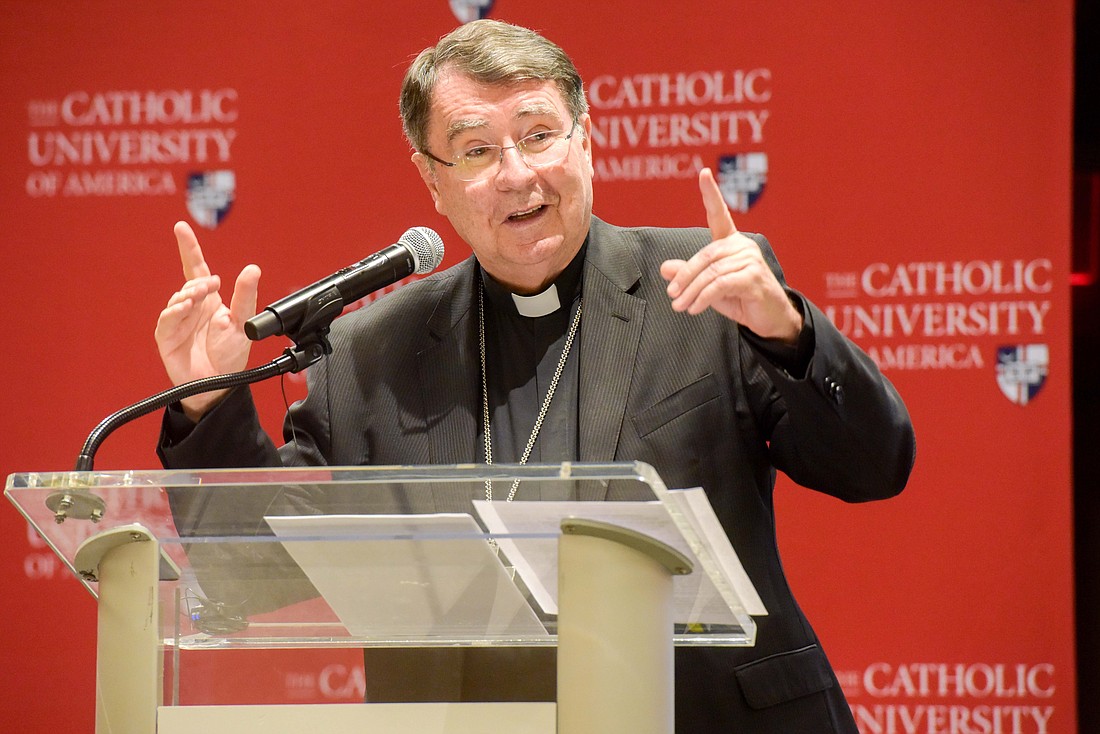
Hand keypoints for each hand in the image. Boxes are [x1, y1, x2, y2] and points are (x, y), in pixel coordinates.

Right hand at [154, 221, 260, 419]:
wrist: (219, 385)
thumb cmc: (230, 356)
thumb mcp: (244, 323)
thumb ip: (246, 296)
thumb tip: (253, 269)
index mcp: (210, 301)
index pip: (198, 269)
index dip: (190, 248)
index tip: (181, 227)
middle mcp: (193, 308)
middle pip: (190, 282)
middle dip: (199, 281)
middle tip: (212, 286)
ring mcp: (178, 321)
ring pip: (178, 298)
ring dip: (189, 294)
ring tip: (200, 298)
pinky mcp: (167, 336)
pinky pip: (167, 319)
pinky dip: (176, 312)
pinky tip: (185, 309)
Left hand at [660, 168, 801, 343]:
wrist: (769, 319)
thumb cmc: (740, 299)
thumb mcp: (708, 286)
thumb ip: (689, 275)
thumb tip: (665, 268)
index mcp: (732, 242)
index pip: (719, 214)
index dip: (711, 193)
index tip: (703, 173)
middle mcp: (742, 246)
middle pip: (705, 256)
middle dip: (685, 276)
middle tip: (671, 295)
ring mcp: (750, 260)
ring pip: (711, 273)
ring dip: (691, 292)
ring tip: (679, 306)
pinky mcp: (753, 278)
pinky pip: (720, 285)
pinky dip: (703, 298)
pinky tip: (694, 308)